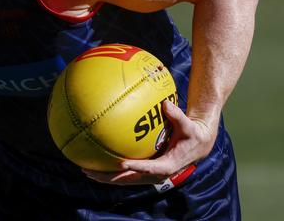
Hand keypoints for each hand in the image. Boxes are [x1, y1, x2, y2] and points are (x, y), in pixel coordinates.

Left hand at [82, 100, 215, 184]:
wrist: (197, 146)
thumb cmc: (191, 134)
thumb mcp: (188, 125)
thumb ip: (177, 115)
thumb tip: (166, 103)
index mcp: (168, 165)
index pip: (150, 168)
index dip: (136, 167)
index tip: (121, 163)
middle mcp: (157, 174)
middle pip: (130, 178)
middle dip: (110, 177)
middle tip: (91, 171)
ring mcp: (149, 174)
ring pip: (125, 179)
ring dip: (106, 177)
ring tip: (86, 171)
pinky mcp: (145, 171)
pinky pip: (126, 173)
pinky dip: (111, 172)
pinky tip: (96, 165)